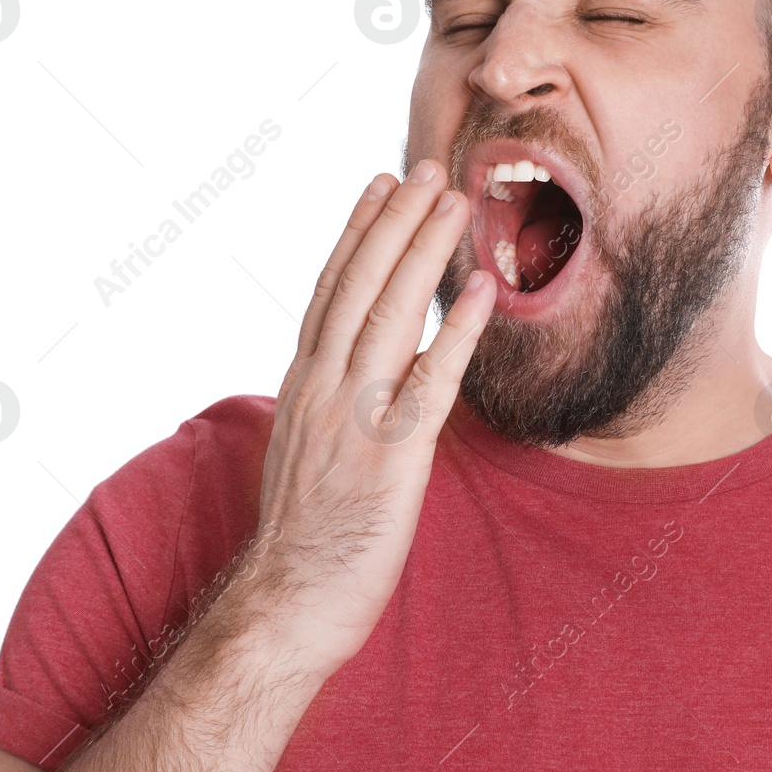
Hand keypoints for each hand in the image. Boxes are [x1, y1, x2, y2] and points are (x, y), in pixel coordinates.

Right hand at [243, 159, 493, 672]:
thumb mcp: (305, 444)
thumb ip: (330, 395)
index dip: (357, 233)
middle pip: (361, 286)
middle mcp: (323, 387)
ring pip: (392, 316)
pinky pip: (431, 381)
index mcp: (303, 383)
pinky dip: (459, 331)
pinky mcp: (391, 456)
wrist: (286, 603)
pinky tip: (485, 291)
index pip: (330, 289)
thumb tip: (357, 359)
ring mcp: (355, 418)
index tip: (379, 184)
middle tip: (428, 168)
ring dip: (425, 253)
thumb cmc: (305, 532)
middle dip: (396, 222)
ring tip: (455, 203)